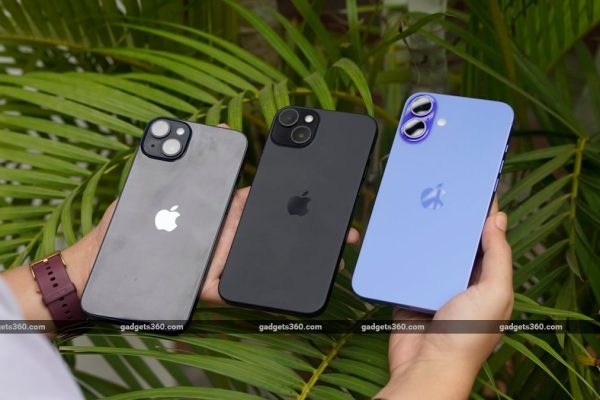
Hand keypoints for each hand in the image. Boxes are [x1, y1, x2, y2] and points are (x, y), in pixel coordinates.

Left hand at [64, 125, 360, 303]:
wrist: (102, 263)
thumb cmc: (132, 220)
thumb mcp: (159, 181)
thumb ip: (189, 156)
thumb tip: (220, 129)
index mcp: (216, 210)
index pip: (256, 199)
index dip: (287, 194)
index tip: (316, 188)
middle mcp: (222, 236)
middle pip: (269, 229)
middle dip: (306, 226)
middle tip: (343, 230)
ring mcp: (217, 262)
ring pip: (260, 258)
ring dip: (295, 256)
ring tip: (330, 250)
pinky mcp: (206, 288)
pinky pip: (234, 290)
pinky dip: (255, 287)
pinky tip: (288, 280)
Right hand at [375, 199, 512, 399]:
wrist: (427, 367)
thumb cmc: (466, 337)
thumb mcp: (494, 293)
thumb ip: (498, 257)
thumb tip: (497, 221)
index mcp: (489, 282)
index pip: (489, 241)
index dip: (485, 215)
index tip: (478, 191)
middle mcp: (464, 283)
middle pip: (458, 243)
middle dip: (453, 221)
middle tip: (444, 193)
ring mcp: (436, 288)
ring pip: (431, 253)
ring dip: (427, 236)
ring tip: (421, 208)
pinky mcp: (412, 293)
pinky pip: (408, 268)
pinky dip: (404, 255)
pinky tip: (401, 237)